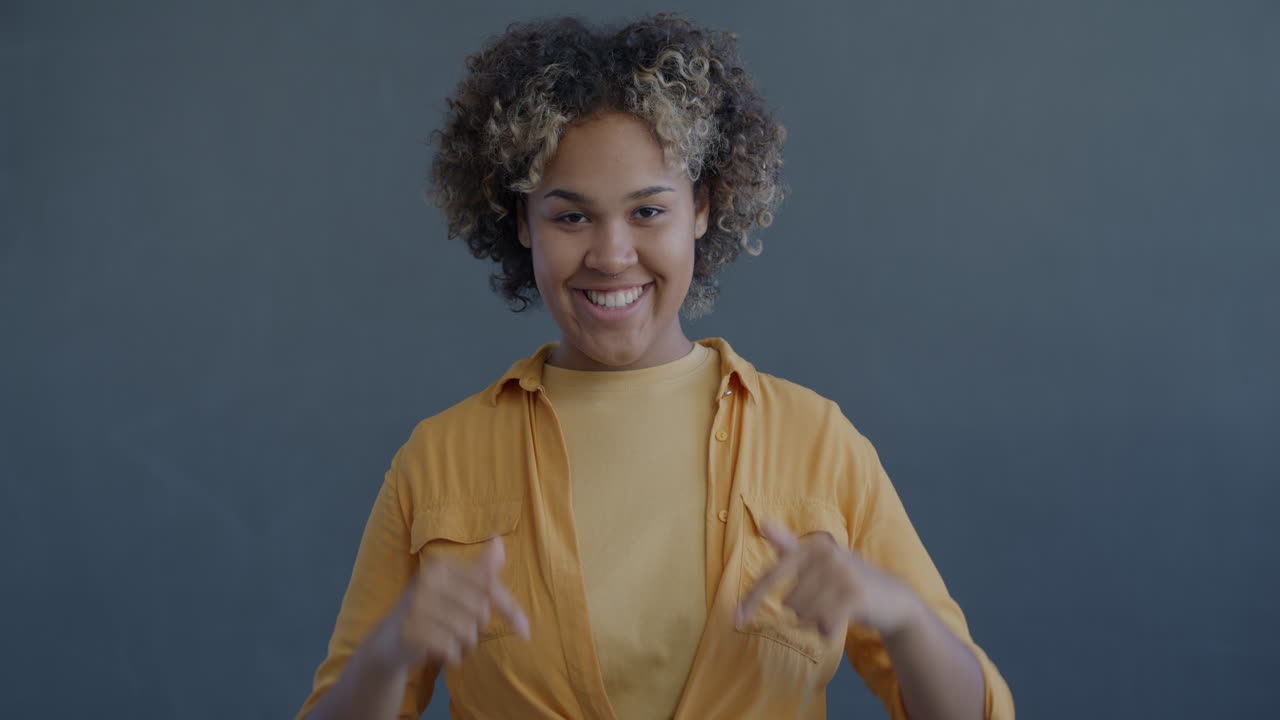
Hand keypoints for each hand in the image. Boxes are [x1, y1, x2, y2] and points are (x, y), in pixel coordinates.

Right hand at [370, 536, 529, 668]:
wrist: (389, 641)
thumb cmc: (431, 612)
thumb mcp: (456, 589)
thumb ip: (481, 571)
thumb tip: (498, 539)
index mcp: (441, 567)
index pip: (488, 586)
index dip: (510, 610)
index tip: (525, 632)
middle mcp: (427, 580)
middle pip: (480, 611)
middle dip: (477, 629)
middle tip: (461, 633)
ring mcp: (415, 605)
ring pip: (466, 631)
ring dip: (465, 645)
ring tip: (450, 643)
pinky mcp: (409, 630)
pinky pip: (450, 647)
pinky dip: (452, 656)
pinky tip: (442, 654)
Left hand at [737, 520, 922, 638]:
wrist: (892, 598)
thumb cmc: (846, 579)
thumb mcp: (818, 559)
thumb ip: (788, 544)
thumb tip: (762, 520)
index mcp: (812, 546)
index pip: (772, 576)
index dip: (753, 599)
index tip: (737, 618)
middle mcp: (826, 555)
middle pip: (790, 603)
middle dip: (803, 611)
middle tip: (827, 602)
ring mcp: (842, 574)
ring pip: (805, 615)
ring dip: (816, 621)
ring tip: (834, 609)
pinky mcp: (855, 595)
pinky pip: (824, 624)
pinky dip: (828, 630)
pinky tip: (839, 623)